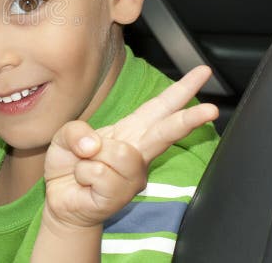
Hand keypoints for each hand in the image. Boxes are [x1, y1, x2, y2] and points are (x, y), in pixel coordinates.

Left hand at [42, 66, 218, 229]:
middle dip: (188, 120)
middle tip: (212, 109)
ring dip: (93, 156)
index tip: (203, 72)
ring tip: (86, 164)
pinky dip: (83, 173)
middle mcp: (137, 153)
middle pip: (166, 132)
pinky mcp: (120, 196)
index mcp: (130, 131)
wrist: (59, 200)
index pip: (159, 107)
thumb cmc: (69, 165)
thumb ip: (77, 130)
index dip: (181, 89)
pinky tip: (85, 183)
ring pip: (121, 154)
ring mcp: (132, 177)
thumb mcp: (66, 135)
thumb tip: (95, 145)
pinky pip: (100, 173)